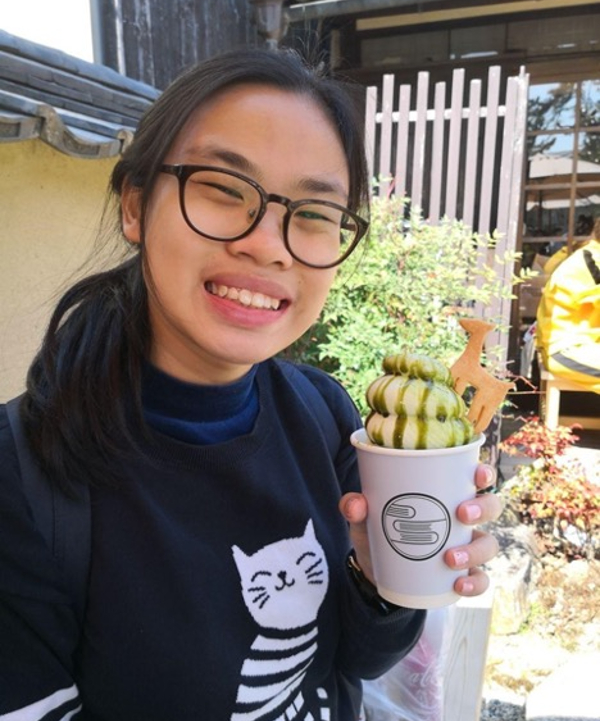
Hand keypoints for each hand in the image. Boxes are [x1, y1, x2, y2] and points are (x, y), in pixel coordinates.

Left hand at [339, 463, 501, 597]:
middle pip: (491, 506)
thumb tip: (355, 504)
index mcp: (446, 493)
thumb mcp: (364, 517)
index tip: (477, 474)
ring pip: (488, 544)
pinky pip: (481, 579)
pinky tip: (459, 584)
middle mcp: (462, 518)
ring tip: (450, 558)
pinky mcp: (461, 573)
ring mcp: (465, 546)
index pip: (475, 477)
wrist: (375, 571)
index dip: (484, 472)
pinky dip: (475, 583)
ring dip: (475, 550)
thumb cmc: (378, 530)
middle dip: (483, 508)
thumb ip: (356, 507)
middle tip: (461, 513)